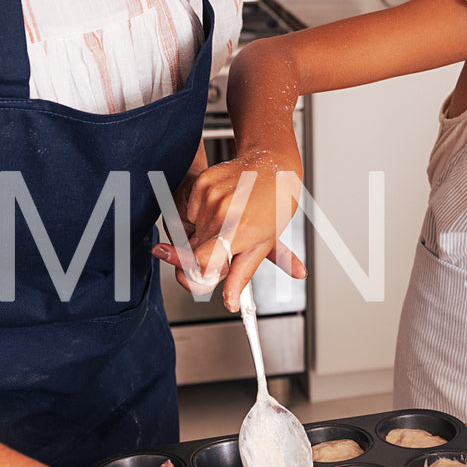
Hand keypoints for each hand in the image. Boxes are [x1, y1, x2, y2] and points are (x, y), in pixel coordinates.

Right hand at [154, 150, 307, 307]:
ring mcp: (210, 195)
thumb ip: (241, 274)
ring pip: (192, 231)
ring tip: (229, 222)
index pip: (201, 262)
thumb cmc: (274, 204)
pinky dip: (201, 216)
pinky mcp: (202, 183)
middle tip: (229, 243)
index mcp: (240, 230)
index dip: (202, 271)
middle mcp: (222, 212)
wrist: (273, 163)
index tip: (212, 270)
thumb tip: (230, 302)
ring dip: (205, 235)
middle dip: (207, 254)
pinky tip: (220, 208)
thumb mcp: (263, 244)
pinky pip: (192, 211)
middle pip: (195, 249)